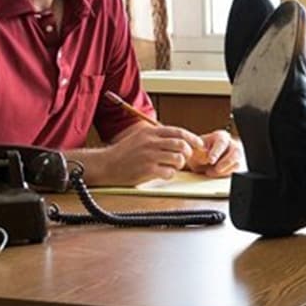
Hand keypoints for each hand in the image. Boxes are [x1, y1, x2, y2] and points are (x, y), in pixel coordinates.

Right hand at [69, 123, 203, 184]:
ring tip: (173, 167)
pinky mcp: (147, 169)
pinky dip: (170, 174)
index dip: (192, 138)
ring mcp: (149, 156)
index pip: (178, 132)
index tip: (199, 144)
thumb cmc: (124, 153)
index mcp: (149, 132)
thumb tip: (179, 140)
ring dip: (180, 164)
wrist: (106, 165)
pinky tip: (164, 174)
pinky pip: (169, 172)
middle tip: (185, 158)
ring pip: (178, 158)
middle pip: (181, 145)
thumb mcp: (140, 137)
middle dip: (188, 152)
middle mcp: (150, 142)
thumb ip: (157, 137)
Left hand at [186, 129, 242, 177]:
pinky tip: (215, 173)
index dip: (216, 152)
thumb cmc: (199, 153)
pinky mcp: (235, 165)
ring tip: (210, 172)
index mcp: (220, 136)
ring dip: (224, 170)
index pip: (222, 142)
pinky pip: (235, 171)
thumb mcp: (195, 151)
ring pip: (237, 163)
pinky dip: (225, 174)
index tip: (210, 160)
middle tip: (216, 169)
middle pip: (236, 151)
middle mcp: (231, 144)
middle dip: (225, 162)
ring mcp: (235, 155)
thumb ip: (199, 153)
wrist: (200, 162)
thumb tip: (206, 158)